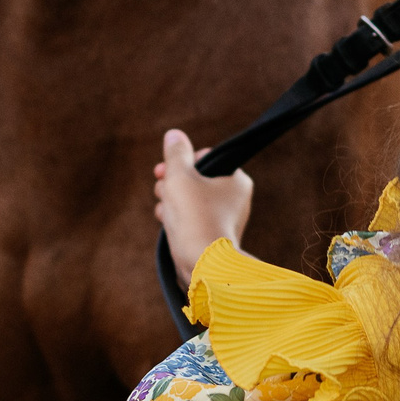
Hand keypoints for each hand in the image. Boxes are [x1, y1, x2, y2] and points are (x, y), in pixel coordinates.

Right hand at [155, 129, 251, 284]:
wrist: (203, 265)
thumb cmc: (195, 217)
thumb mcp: (180, 177)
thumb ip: (176, 154)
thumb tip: (175, 135)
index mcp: (238, 181)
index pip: (208, 158)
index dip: (184, 161)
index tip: (166, 169)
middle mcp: (236, 200)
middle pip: (197, 179)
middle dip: (173, 182)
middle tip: (161, 186)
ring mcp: (223, 220)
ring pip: (191, 200)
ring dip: (171, 199)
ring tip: (163, 207)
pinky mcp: (211, 238)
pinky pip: (191, 219)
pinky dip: (176, 218)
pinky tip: (165, 222)